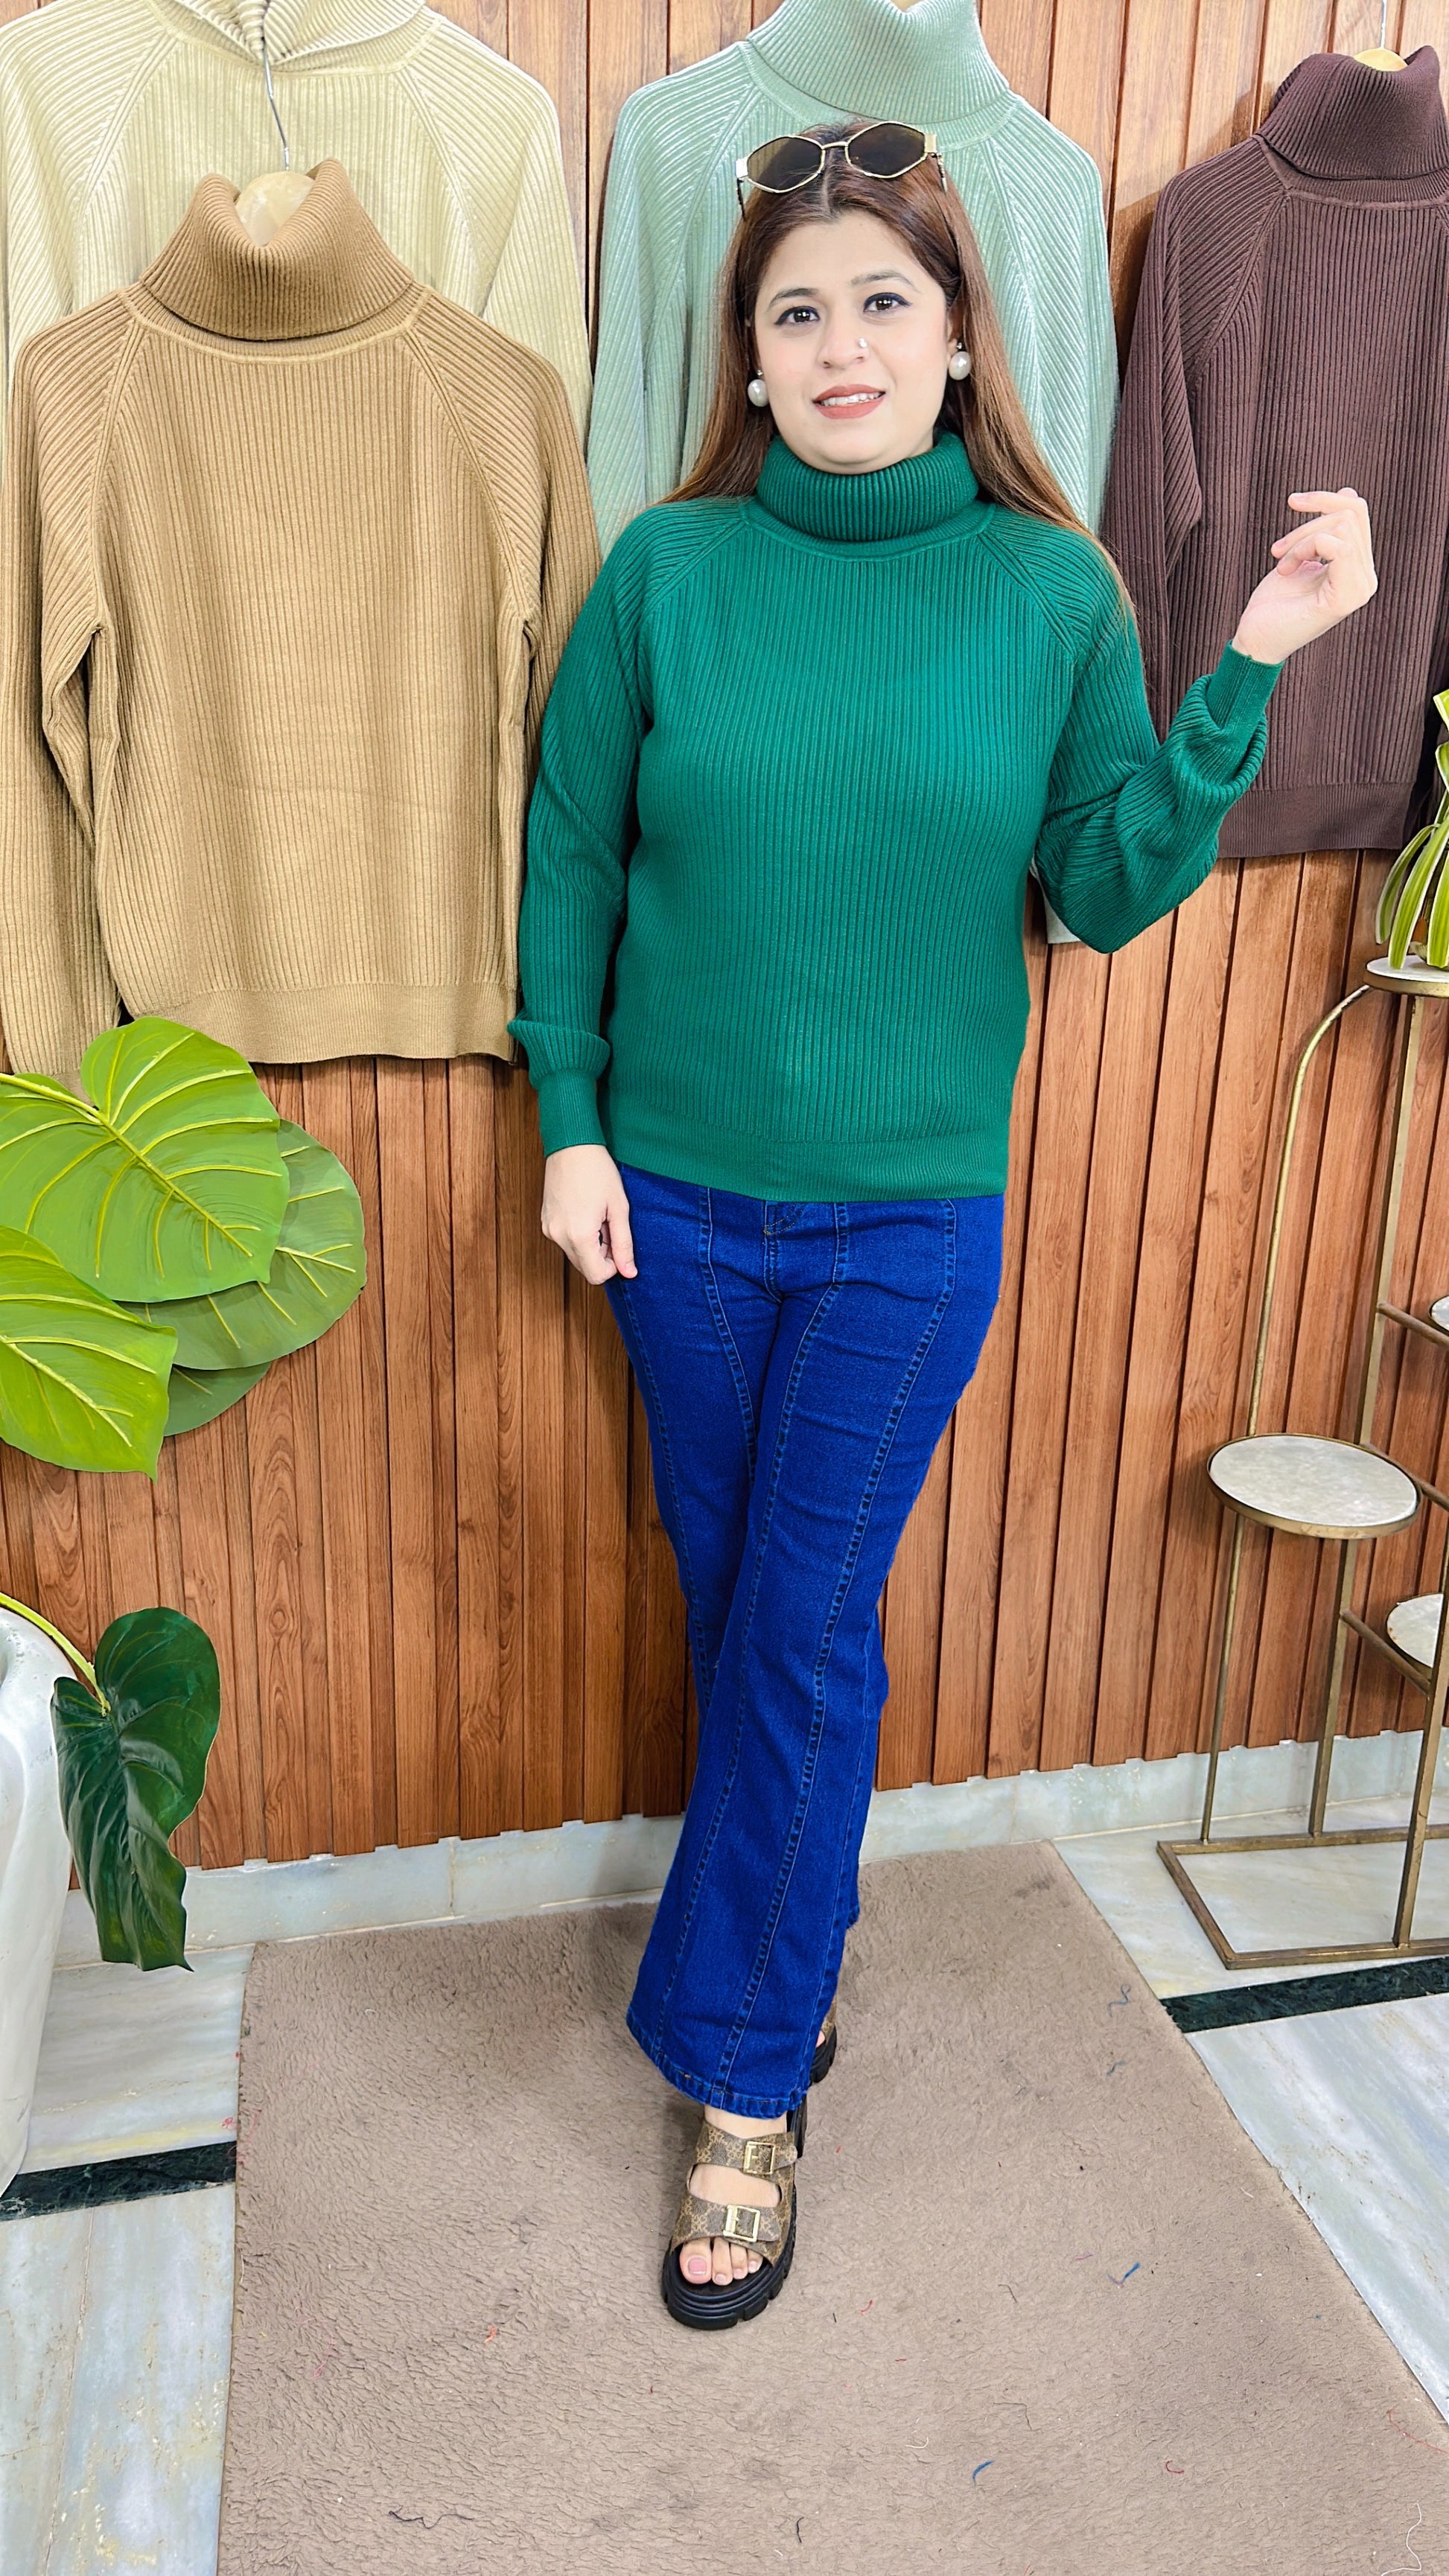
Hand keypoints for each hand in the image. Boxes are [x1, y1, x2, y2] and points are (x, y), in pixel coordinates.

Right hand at [540, 1144, 636, 1283]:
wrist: (571, 1145)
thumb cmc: (598, 1171)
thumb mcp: (619, 1208)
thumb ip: (623, 1244)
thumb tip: (629, 1272)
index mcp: (579, 1235)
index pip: (596, 1275)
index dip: (613, 1266)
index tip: (618, 1242)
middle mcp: (558, 1236)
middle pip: (585, 1267)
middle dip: (601, 1254)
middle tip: (609, 1225)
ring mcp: (549, 1229)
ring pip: (575, 1255)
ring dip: (590, 1244)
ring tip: (596, 1215)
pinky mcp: (545, 1222)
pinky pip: (565, 1241)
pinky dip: (577, 1235)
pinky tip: (584, 1211)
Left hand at [1230, 488, 1376, 664]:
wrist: (1256, 641)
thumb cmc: (1274, 602)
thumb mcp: (1303, 553)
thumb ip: (1329, 527)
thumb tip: (1350, 492)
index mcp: (1358, 568)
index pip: (1357, 511)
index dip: (1323, 498)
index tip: (1292, 503)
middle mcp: (1366, 578)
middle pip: (1353, 512)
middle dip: (1310, 518)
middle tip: (1278, 548)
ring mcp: (1361, 588)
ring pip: (1344, 525)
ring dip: (1301, 538)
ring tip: (1281, 562)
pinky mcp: (1347, 597)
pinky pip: (1338, 545)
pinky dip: (1304, 548)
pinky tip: (1285, 570)